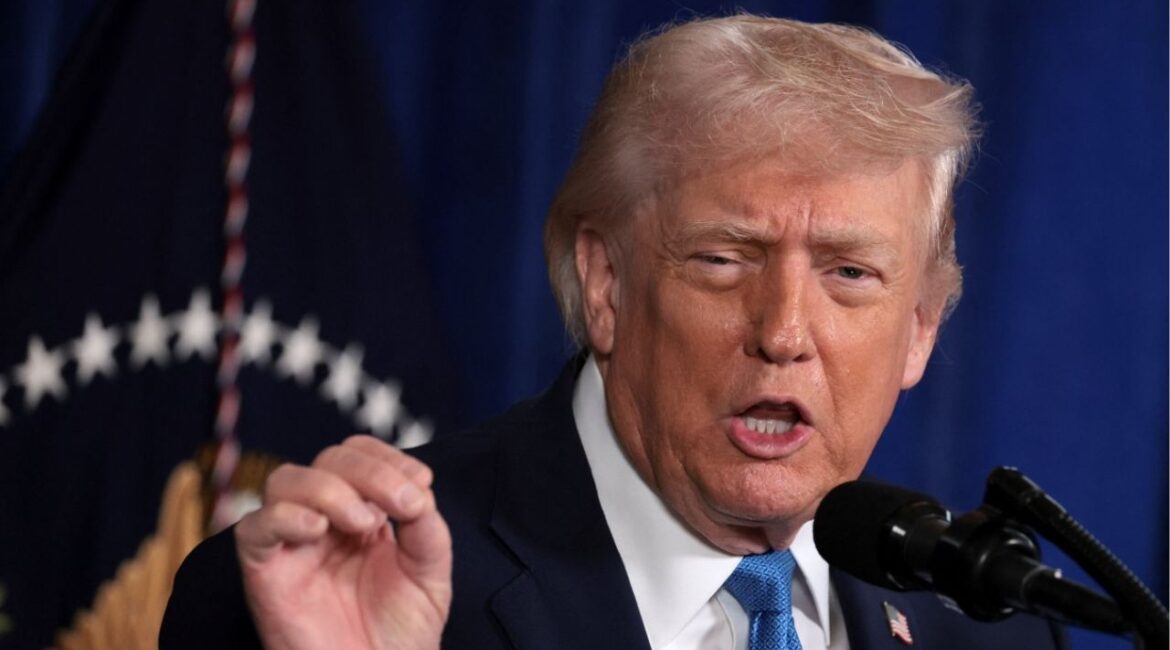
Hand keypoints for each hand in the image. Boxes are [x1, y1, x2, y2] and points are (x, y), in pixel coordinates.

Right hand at [235, 435, 451, 649]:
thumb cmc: (399, 636)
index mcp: (362, 515)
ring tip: (362, 523)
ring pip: (287, 480)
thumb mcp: (429, 574)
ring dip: (330, 488)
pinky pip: (254, 528)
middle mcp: (324, 522)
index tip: (421, 482)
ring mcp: (293, 545)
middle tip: (400, 504)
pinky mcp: (264, 573)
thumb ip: (426, 528)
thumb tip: (417, 491)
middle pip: (329, 460)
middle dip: (370, 472)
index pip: (360, 456)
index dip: (389, 457)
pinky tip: (317, 530)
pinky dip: (284, 517)